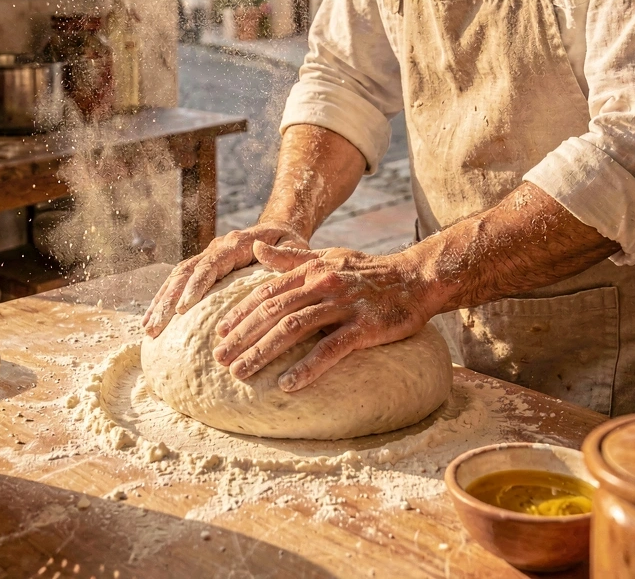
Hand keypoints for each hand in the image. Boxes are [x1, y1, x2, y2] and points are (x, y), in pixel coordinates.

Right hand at [142, 224, 309, 336]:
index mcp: (237, 244)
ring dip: (161, 302)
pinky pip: (180, 282)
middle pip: (186, 272)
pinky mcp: (204, 268)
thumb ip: (282, 252)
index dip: (196, 286)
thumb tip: (260, 250)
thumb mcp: (294, 245)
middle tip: (155, 327)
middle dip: (169, 300)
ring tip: (149, 329)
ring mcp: (208, 257)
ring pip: (178, 277)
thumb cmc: (291, 242)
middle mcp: (217, 248)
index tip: (183, 308)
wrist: (279, 229)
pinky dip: (165, 300)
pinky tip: (154, 320)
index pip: (211, 264)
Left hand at [212, 242, 428, 392]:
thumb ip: (291, 258)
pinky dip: (307, 367)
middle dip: (242, 337)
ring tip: (240, 373)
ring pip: (294, 328)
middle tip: (219, 360)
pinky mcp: (364, 326)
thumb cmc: (368, 271)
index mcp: (311, 270)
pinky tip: (287, 384)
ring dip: (263, 352)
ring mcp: (343, 304)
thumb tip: (256, 250)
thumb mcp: (328, 256)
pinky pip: (330, 349)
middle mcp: (322, 284)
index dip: (240, 313)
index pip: (267, 293)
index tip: (219, 334)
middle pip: (273, 312)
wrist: (415, 278)